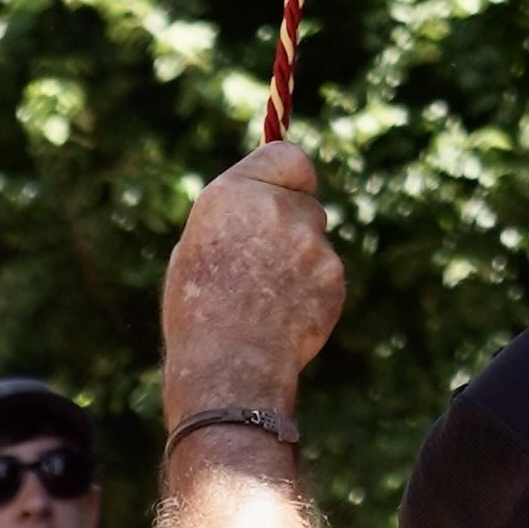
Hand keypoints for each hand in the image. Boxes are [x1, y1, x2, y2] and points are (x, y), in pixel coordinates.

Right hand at [157, 134, 343, 428]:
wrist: (229, 372)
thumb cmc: (198, 316)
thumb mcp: (195, 252)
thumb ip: (235, 217)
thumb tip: (261, 204)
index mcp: (230, 195)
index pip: (284, 155)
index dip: (286, 174)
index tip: (285, 190)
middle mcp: (274, 207)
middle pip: (304, 200)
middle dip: (292, 223)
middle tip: (266, 264)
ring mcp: (310, 239)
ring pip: (316, 239)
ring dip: (301, 260)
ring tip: (268, 301)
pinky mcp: (333, 273)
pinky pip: (326, 273)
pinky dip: (313, 291)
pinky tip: (285, 319)